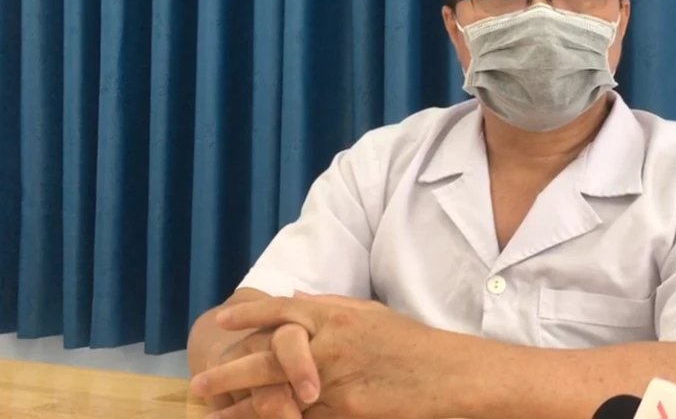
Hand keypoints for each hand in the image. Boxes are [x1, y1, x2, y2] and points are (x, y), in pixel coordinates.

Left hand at [191, 293, 472, 418]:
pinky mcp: (345, 415)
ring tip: (215, 415)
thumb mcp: (372, 315)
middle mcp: (330, 347)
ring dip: (241, 409)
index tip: (222, 322)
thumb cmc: (414, 345)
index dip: (250, 316)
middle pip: (265, 360)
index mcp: (337, 318)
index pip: (283, 312)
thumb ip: (330, 306)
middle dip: (228, 373)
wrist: (449, 377)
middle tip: (199, 384)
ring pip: (275, 399)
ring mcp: (335, 385)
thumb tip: (295, 297)